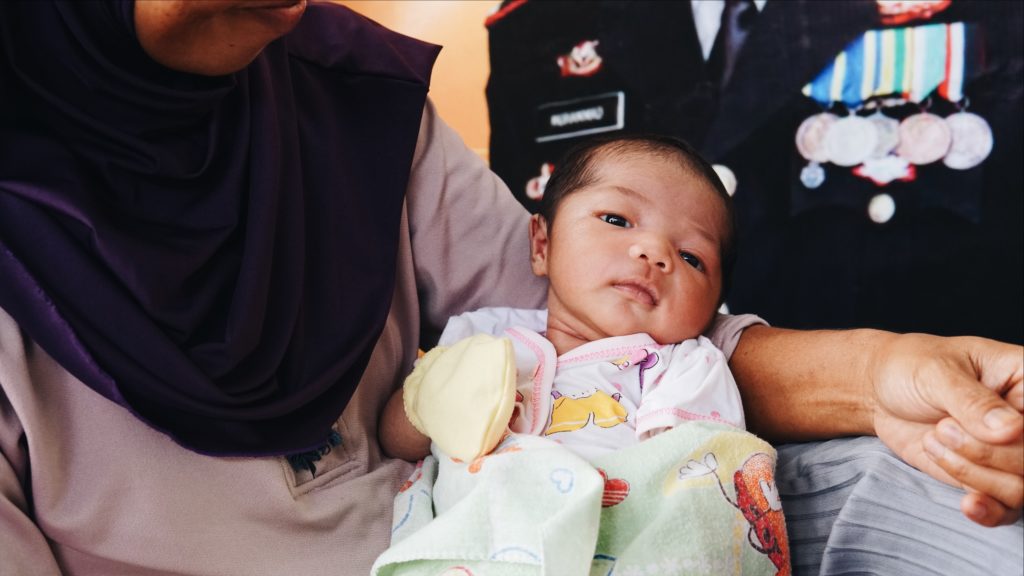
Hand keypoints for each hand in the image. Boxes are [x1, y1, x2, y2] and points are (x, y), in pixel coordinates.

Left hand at [871, 333, 1022, 526]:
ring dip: (973, 472)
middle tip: (943, 427)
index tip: (995, 429)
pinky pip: (1006, 508)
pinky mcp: (989, 476)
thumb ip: (973, 401)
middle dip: (986, 451)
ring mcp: (1010, 451)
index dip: (1020, 433)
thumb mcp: (935, 373)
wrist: (879, 391)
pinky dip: (989, 510)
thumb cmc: (911, 368)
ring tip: (934, 441)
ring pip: (1020, 488)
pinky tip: (968, 504)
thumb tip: (1014, 429)